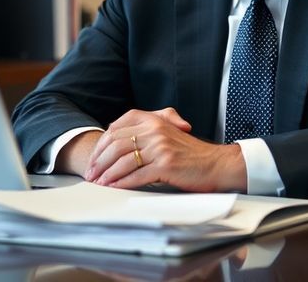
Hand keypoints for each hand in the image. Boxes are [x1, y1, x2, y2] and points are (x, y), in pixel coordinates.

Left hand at [83, 107, 246, 192]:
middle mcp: (156, 129)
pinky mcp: (166, 164)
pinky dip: (122, 183)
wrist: (215, 164)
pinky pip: (137, 174)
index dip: (101, 144)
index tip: (94, 158)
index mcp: (154, 119)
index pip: (117, 128)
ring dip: (108, 174)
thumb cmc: (191, 152)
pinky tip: (115, 188)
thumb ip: (146, 130)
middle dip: (99, 161)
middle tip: (91, 173)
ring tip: (99, 183)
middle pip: (117, 144)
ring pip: (124, 160)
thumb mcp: (168, 132)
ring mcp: (160, 146)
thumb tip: (116, 141)